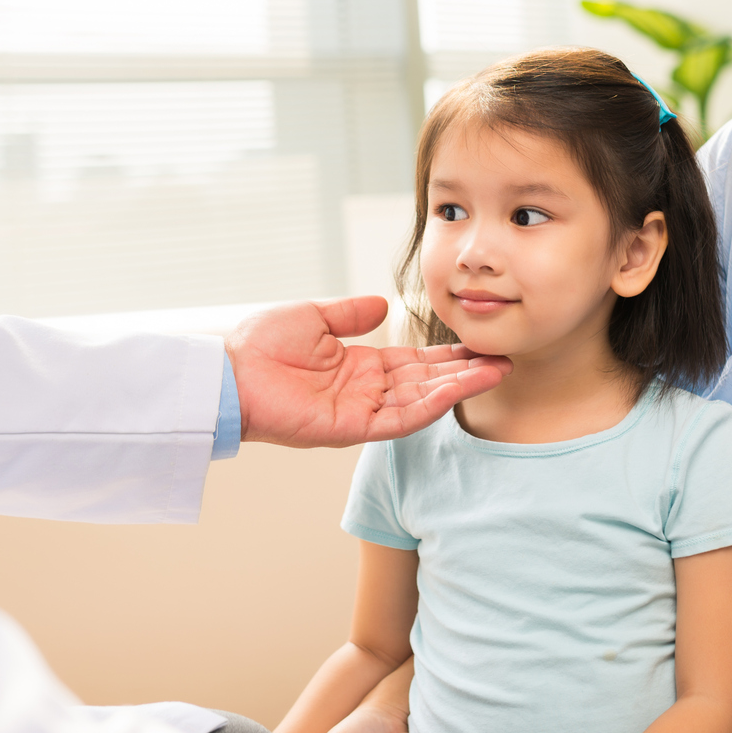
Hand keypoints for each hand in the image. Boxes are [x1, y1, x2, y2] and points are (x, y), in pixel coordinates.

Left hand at [227, 297, 509, 447]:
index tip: (479, 345)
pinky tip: (457, 389)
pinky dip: (429, 404)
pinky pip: (399, 418)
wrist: (227, 373)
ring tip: (494, 371)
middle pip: (427, 382)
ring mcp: (361, 412)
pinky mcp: (351, 428)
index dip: (447, 355)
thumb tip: (383, 304)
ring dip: (457, 387)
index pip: (414, 362)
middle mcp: (366, 391)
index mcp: (359, 366)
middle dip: (465, 372)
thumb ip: (350, 314)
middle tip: (503, 359)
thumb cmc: (259, 345)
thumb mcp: (313, 317)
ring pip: (421, 400)